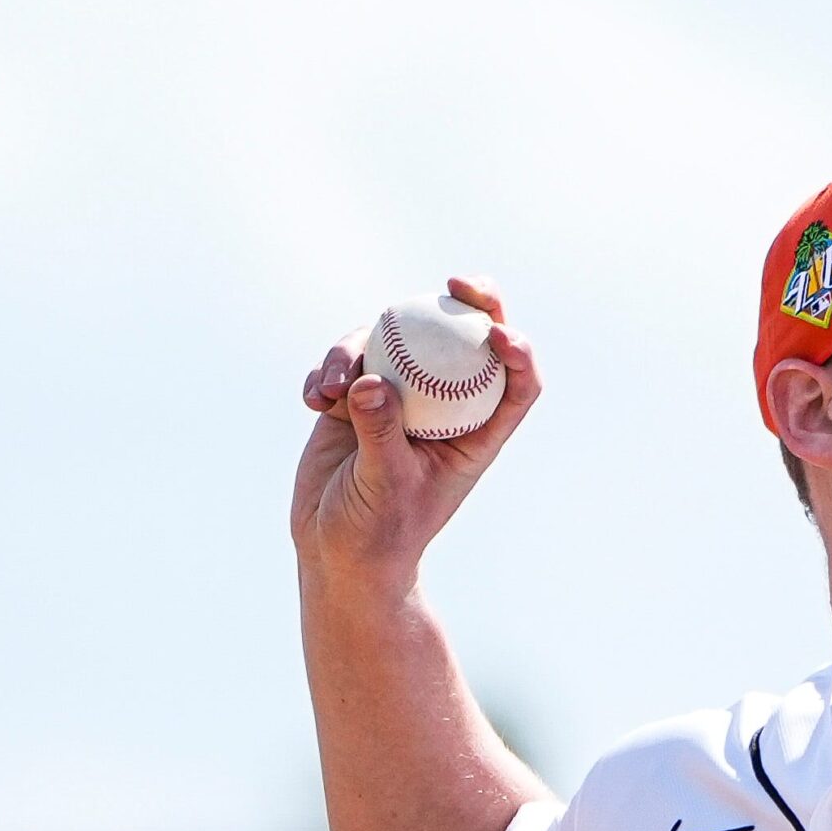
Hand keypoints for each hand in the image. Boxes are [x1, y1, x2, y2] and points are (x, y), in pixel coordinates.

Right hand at [291, 274, 540, 588]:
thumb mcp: (386, 485)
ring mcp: (400, 395)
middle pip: (466, 340)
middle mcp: (444, 406)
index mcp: (476, 434)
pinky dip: (328, 372)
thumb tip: (372, 382)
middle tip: (452, 283)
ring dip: (358, 349)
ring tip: (331, 390)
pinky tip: (312, 399)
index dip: (519, 352)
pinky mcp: (357, 395)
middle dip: (469, 302)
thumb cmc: (379, 530)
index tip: (500, 333)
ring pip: (394, 341)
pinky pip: (346, 360)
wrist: (336, 547)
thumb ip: (381, 433)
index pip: (515, 385)